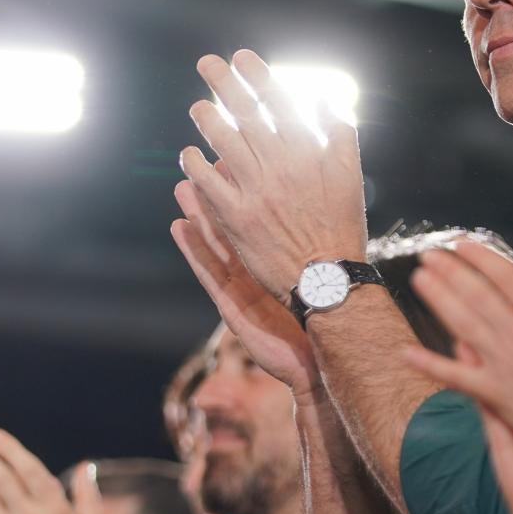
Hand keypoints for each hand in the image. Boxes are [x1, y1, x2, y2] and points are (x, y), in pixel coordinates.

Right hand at [172, 180, 322, 393]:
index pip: (262, 216)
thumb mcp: (327, 272)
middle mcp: (258, 268)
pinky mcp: (231, 308)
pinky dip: (193, 250)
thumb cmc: (330, 317)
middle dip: (219, 192)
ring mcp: (242, 288)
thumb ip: (324, 240)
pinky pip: (209, 272)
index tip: (240, 157)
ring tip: (182, 185)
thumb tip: (334, 202)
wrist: (324, 357)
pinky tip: (178, 227)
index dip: (250, 189)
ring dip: (198, 216)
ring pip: (215, 244)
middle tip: (203, 160)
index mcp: (279, 256)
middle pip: (235, 225)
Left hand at [178, 49, 368, 302]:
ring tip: (198, 106)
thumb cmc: (341, 228)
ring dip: (209, 120)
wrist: (328, 279)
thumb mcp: (351, 177)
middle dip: (225, 85)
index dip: (259, 77)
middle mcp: (281, 167)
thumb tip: (327, 100)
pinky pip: (210, 185)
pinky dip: (196, 166)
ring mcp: (256, 192)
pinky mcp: (238, 219)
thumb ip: (340, 135)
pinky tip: (188, 155)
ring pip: (226, 144)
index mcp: (309, 154)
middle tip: (207, 64)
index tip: (243, 57)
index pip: (279, 104)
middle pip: (247, 116)